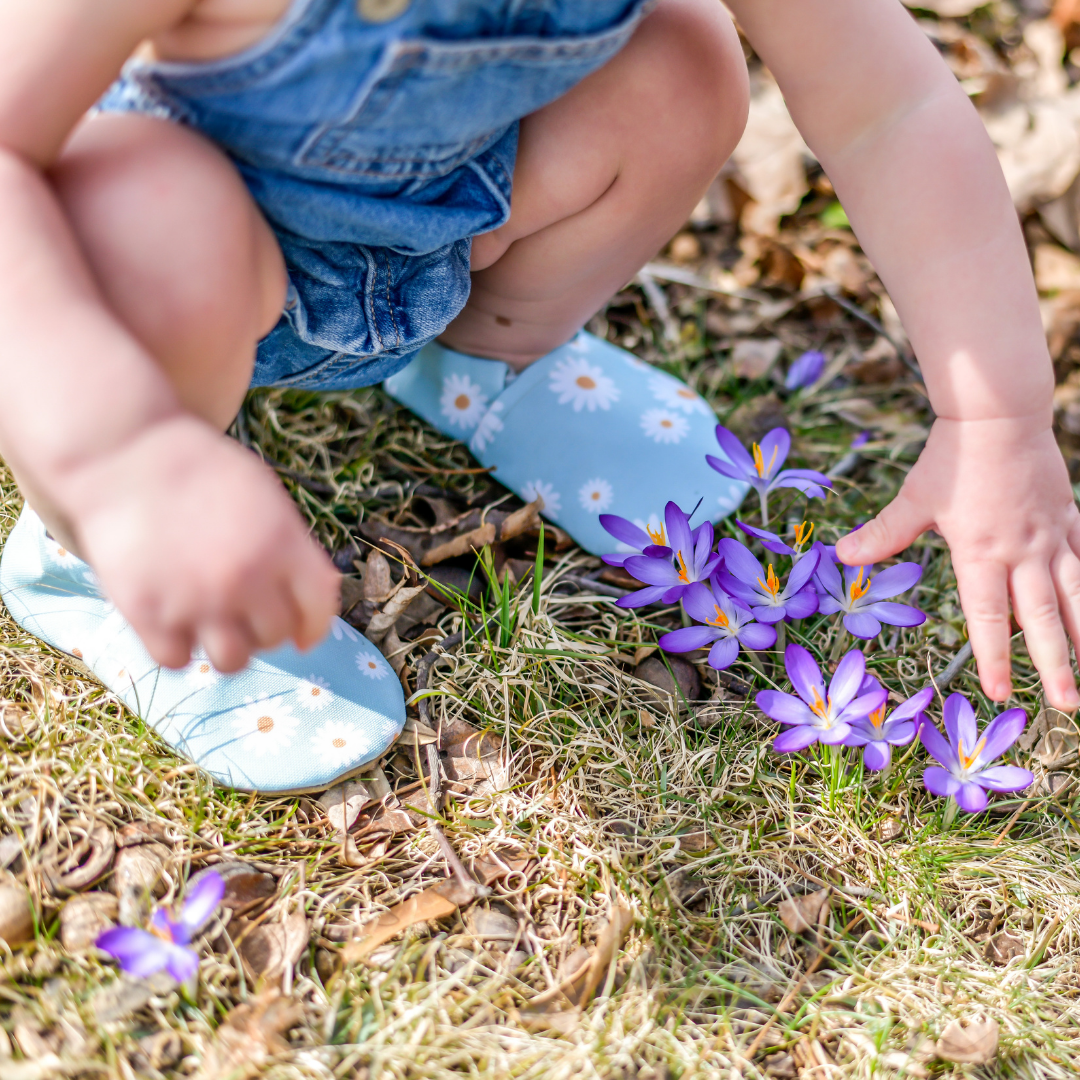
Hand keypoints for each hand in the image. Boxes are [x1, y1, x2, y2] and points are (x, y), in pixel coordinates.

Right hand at [59, 415, 339, 672]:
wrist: (127, 453)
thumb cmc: (203, 472)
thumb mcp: (268, 498)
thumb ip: (295, 548)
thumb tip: (321, 594)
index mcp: (283, 547)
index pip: (318, 611)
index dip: (312, 627)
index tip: (302, 635)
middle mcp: (246, 580)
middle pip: (274, 637)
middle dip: (263, 627)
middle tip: (243, 611)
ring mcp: (197, 601)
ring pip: (232, 661)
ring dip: (227, 647)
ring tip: (212, 624)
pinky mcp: (148, 614)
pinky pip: (176, 660)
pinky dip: (178, 648)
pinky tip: (174, 624)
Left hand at [835, 415, 1079, 709]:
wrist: (998, 414)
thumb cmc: (951, 458)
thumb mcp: (914, 499)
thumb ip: (883, 534)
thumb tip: (841, 556)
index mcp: (980, 553)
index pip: (987, 617)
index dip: (993, 658)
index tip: (1000, 694)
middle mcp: (1023, 552)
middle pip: (1041, 618)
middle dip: (1054, 665)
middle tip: (1067, 705)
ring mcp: (1052, 536)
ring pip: (1076, 595)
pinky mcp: (1069, 518)